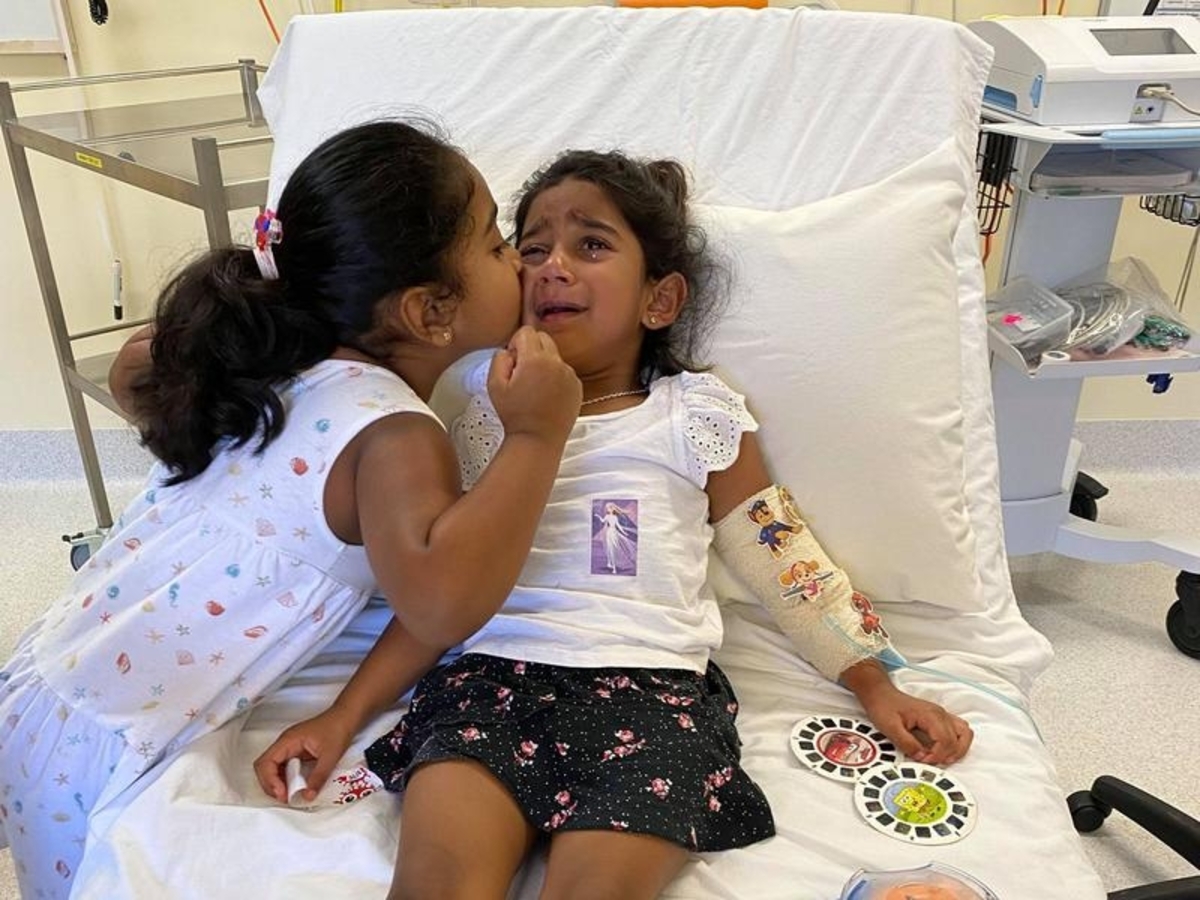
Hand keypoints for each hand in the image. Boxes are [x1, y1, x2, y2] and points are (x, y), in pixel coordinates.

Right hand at [253, 708, 357, 804]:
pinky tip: (295, 787)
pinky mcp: (296, 752)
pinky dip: (285, 780)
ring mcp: (290, 747)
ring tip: (289, 795)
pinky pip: (283, 768)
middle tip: (285, 797)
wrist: (346, 717)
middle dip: (271, 785)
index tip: (282, 793)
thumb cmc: (338, 729)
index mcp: (288, 741)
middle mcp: (285, 744)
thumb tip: (307, 796)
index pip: (266, 762)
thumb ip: (318, 777)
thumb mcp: (330, 756)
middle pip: (265, 767)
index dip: (270, 781)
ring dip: (277, 784)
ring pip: (272, 768)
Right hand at [487, 326, 579, 442]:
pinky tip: (546, 396)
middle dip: (531, 349)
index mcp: (535, 359)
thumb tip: (509, 350)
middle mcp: (556, 362)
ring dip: (544, 364)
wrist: (537, 440)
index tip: (513, 361)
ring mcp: (569, 374)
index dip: (515, 343)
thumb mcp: (494, 385)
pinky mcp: (577, 386)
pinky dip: (555, 377)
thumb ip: (499, 359)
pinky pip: (564, 371)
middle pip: (543, 338)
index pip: (526, 332)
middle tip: (522, 372)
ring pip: (554, 356)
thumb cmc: (514, 415)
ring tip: (535, 388)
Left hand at [859, 686, 972, 766]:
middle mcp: (940, 714)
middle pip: (959, 739)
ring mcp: (941, 715)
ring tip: (943, 758)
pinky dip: (957, 743)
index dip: (937, 755)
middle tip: (932, 762)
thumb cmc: (884, 706)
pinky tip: (943, 750)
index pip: (946, 740)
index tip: (924, 761)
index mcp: (930, 715)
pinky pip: (959, 730)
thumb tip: (921, 757)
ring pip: (965, 733)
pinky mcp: (939, 718)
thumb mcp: (890, 728)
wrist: (880, 694)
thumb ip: (907, 744)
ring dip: (959, 749)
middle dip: (947, 755)